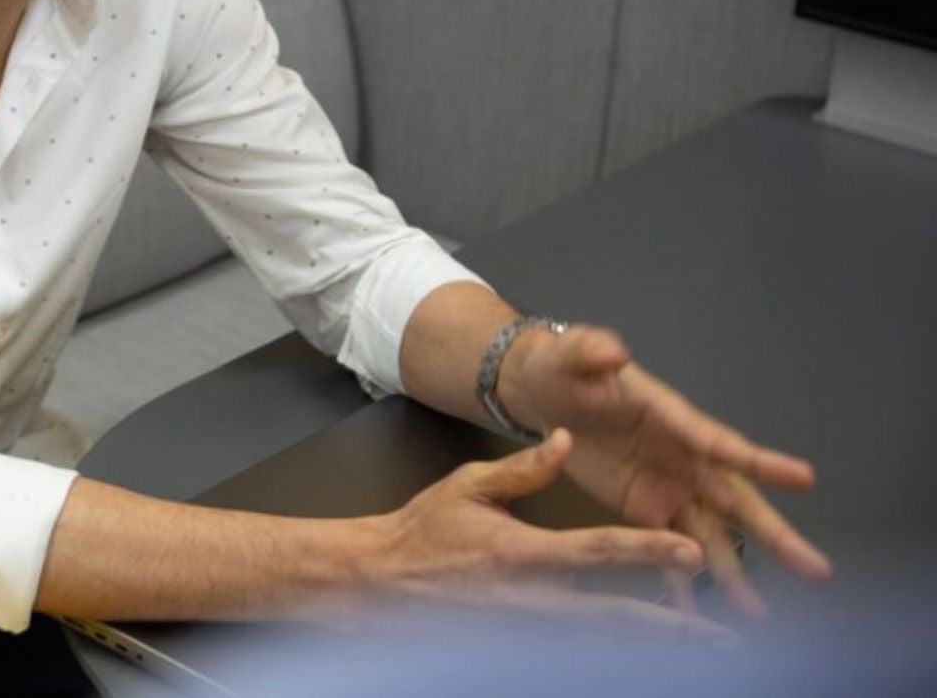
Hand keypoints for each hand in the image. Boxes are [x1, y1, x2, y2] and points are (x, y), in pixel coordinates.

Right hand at [363, 429, 721, 635]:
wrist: (377, 580)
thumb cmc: (422, 532)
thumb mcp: (468, 486)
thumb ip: (523, 468)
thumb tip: (565, 443)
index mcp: (523, 554)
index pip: (600, 553)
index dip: (649, 550)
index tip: (691, 550)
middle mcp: (530, 599)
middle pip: (615, 617)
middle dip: (671, 626)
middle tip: (720, 633)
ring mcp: (524, 629)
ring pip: (599, 641)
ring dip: (649, 646)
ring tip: (697, 650)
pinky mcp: (514, 644)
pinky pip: (572, 650)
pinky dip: (608, 652)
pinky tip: (637, 654)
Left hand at [497, 325, 833, 616]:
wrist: (541, 391)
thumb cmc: (566, 365)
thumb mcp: (575, 353)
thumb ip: (594, 352)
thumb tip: (613, 350)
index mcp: (675, 419)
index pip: (722, 443)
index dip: (760, 461)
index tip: (804, 478)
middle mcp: (684, 458)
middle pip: (736, 500)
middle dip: (774, 535)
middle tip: (816, 569)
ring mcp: (668, 486)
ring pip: (710, 534)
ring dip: (732, 571)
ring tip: (757, 613)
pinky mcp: (643, 507)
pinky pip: (668, 548)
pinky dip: (680, 580)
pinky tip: (693, 617)